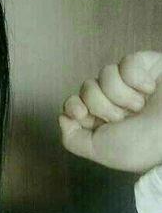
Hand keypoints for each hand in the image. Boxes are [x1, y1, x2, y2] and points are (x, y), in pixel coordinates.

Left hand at [58, 51, 161, 174]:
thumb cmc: (138, 146)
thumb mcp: (97, 150)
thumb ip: (72, 139)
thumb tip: (62, 117)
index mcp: (101, 122)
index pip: (73, 103)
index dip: (73, 106)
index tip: (83, 115)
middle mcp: (114, 102)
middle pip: (86, 88)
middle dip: (101, 105)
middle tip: (122, 118)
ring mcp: (131, 84)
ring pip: (104, 74)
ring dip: (120, 95)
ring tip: (139, 107)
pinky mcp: (148, 65)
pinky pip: (127, 62)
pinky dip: (136, 79)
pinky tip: (150, 91)